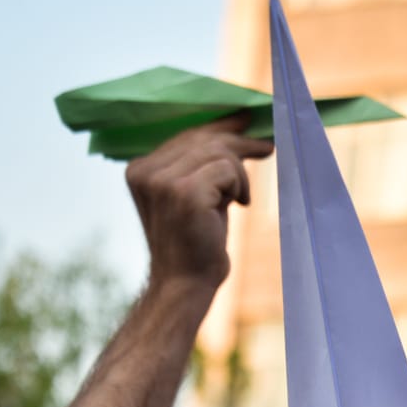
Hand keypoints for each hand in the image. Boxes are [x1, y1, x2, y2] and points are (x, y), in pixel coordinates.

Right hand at [125, 115, 273, 290]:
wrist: (184, 285)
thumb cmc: (195, 244)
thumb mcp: (195, 196)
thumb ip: (202, 166)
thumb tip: (236, 130)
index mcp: (139, 169)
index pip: (185, 135)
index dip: (219, 127)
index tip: (245, 121)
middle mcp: (145, 171)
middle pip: (203, 138)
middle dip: (239, 142)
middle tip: (267, 147)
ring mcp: (162, 181)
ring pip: (219, 152)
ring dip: (239, 176)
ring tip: (239, 199)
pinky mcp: (184, 192)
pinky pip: (228, 170)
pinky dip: (240, 186)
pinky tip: (239, 205)